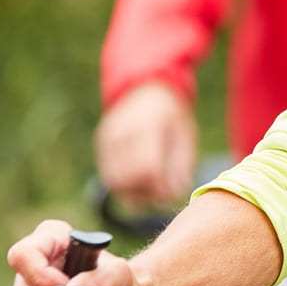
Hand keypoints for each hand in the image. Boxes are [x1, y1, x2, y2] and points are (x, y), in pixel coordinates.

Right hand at [96, 82, 197, 209]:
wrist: (147, 90)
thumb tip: (174, 195)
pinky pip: (108, 175)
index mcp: (148, 126)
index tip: (169, 194)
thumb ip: (181, 166)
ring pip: (113, 181)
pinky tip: (137, 181)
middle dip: (144, 194)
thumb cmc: (172, 118)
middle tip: (159, 193)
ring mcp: (108, 138)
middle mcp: (122, 132)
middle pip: (126, 179)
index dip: (158, 188)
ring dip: (131, 194)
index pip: (147, 167)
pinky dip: (122, 185)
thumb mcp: (186, 137)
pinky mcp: (101, 144)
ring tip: (149, 187)